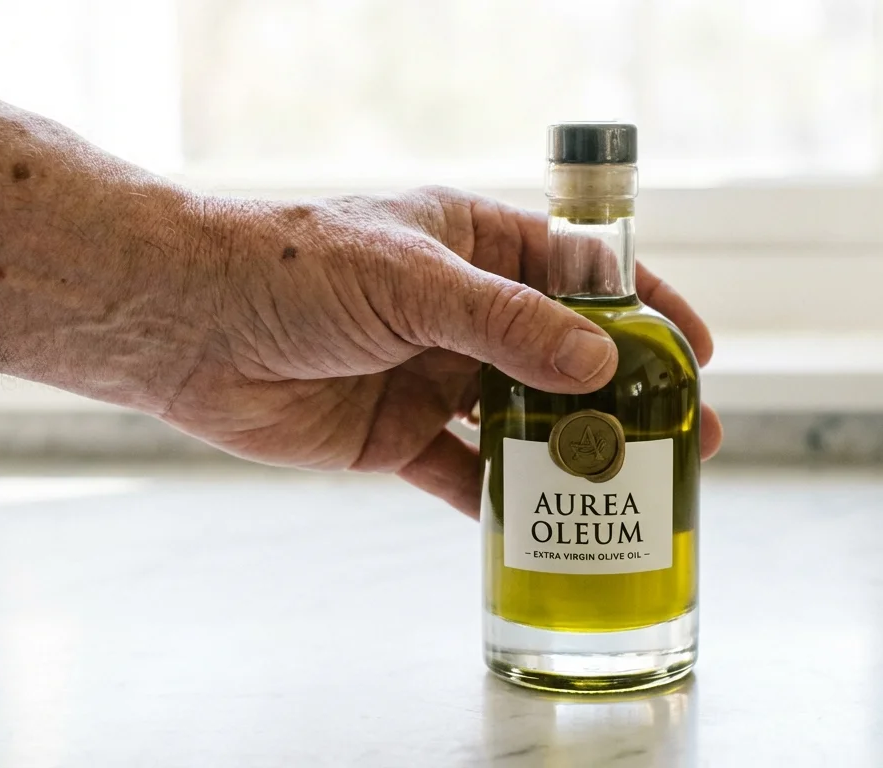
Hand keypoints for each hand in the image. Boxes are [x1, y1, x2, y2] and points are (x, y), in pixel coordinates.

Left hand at [163, 186, 722, 515]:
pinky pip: (463, 472)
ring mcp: (433, 375)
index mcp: (474, 246)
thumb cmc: (293, 268)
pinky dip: (501, 499)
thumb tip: (601, 361)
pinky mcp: (398, 435)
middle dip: (626, 395)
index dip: (643, 309)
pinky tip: (543, 523)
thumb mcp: (414, 280)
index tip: (694, 351)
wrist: (188, 326)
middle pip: (565, 355)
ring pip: (522, 419)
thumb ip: (508, 324)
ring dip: (574, 451)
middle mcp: (462, 311)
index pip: (580, 274)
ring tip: (631, 485)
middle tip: (686, 437)